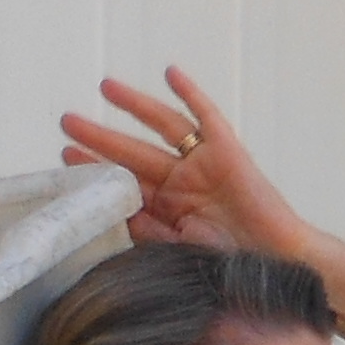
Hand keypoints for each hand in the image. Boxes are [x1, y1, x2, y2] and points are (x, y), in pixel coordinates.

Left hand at [58, 67, 315, 266]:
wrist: (278, 266)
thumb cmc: (232, 270)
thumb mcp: (177, 254)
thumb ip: (147, 234)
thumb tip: (114, 214)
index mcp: (167, 210)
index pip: (123, 183)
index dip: (95, 169)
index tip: (66, 159)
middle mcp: (182, 183)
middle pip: (133, 152)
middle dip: (99, 138)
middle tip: (68, 122)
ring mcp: (204, 165)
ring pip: (163, 127)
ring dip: (135, 106)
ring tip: (106, 87)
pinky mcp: (228, 152)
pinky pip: (207, 117)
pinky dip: (190, 94)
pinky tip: (170, 73)